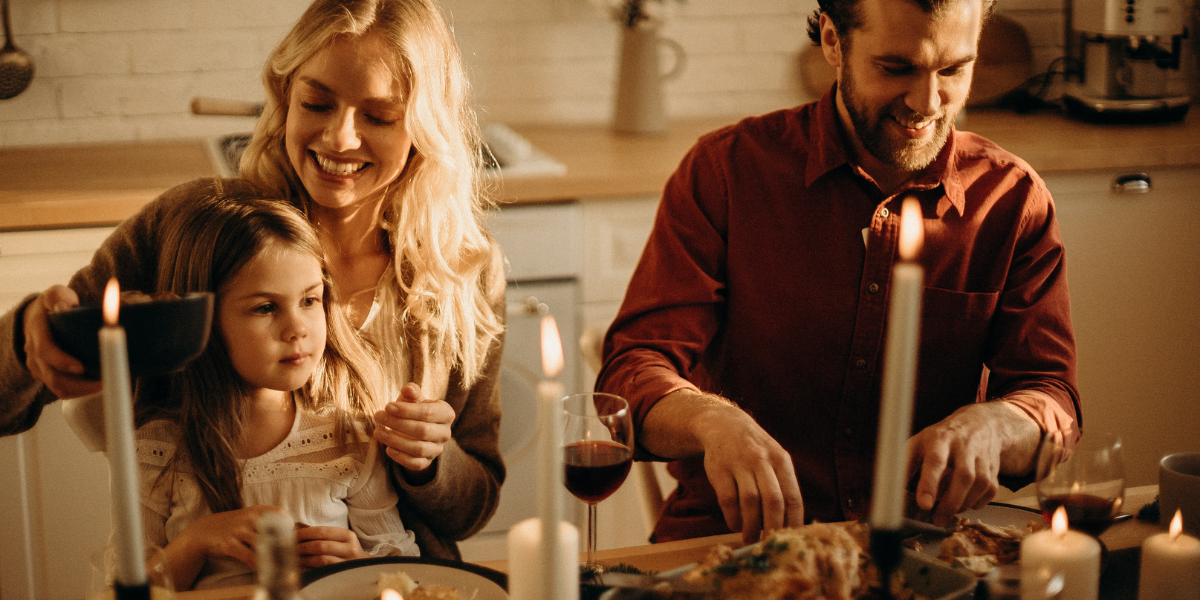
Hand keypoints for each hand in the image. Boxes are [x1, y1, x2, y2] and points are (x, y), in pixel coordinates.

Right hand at [22, 285, 100, 398]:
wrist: (38, 318)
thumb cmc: (53, 304)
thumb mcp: (54, 294)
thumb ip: (59, 297)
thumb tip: (65, 306)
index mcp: (37, 332)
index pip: (45, 351)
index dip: (62, 361)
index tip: (81, 367)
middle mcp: (34, 353)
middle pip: (53, 377)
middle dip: (80, 383)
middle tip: (106, 381)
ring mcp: (39, 367)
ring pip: (58, 388)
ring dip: (83, 390)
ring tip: (107, 384)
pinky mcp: (47, 376)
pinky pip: (62, 390)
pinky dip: (81, 392)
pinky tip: (99, 386)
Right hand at [165, 505, 287, 589]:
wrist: (204, 531)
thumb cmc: (234, 526)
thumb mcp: (249, 517)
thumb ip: (268, 521)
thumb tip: (293, 531)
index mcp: (257, 510)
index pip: (281, 514)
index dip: (290, 527)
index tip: (296, 539)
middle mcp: (249, 518)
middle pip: (275, 531)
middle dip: (286, 545)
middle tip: (295, 557)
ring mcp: (239, 530)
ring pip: (264, 545)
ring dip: (274, 557)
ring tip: (284, 567)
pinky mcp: (230, 544)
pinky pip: (249, 557)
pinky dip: (259, 565)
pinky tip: (265, 571)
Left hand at [295, 525, 370, 568]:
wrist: (361, 567)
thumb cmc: (345, 551)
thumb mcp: (340, 539)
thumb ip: (323, 535)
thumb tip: (296, 529)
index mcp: (348, 536)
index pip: (323, 531)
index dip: (305, 533)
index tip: (292, 535)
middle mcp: (350, 549)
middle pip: (320, 546)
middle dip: (302, 546)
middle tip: (289, 547)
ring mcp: (346, 563)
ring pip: (320, 560)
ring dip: (303, 559)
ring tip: (293, 557)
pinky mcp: (341, 575)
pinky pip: (321, 572)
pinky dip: (308, 569)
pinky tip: (301, 567)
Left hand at [373, 383, 454, 477]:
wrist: (416, 427)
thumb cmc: (414, 409)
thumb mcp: (413, 398)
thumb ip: (411, 392)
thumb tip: (408, 389)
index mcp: (446, 413)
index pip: (428, 413)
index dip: (406, 410)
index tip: (387, 406)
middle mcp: (445, 433)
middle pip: (422, 431)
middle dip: (397, 424)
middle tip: (378, 416)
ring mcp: (437, 449)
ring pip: (419, 448)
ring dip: (395, 440)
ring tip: (378, 432)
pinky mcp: (427, 462)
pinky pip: (416, 463)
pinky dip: (400, 457)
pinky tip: (388, 448)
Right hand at [696, 405, 804, 543]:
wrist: (723, 424)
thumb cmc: (754, 450)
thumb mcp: (774, 458)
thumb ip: (782, 485)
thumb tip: (791, 524)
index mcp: (781, 460)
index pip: (793, 497)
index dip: (793, 522)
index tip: (789, 539)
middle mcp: (762, 460)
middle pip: (773, 500)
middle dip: (772, 527)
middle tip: (769, 544)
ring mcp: (739, 463)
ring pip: (750, 501)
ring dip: (751, 526)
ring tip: (750, 539)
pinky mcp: (719, 469)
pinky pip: (728, 499)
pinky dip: (733, 517)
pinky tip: (735, 524)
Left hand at [906, 402, 1038, 525]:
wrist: (978, 424)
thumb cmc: (941, 438)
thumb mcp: (918, 444)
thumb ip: (904, 465)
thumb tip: (890, 490)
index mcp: (940, 438)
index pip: (935, 461)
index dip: (929, 484)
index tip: (924, 504)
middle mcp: (964, 445)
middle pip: (963, 476)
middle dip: (950, 503)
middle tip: (937, 520)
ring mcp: (982, 457)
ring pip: (980, 485)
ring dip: (962, 504)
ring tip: (946, 513)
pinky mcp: (994, 469)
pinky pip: (990, 491)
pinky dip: (977, 503)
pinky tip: (964, 503)